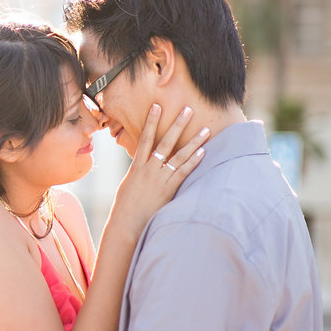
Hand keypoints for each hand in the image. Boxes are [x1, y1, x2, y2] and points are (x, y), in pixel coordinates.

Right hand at [110, 105, 208, 238]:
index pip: (145, 138)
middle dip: (177, 124)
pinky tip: (203, 151)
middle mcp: (149, 169)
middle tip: (188, 109)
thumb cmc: (126, 209)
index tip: (157, 106)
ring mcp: (159, 179)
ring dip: (193, 141)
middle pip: (165, 141)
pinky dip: (193, 161)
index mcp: (137, 167)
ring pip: (178, 155)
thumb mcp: (128, 187)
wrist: (126, 224)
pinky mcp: (168, 189)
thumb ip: (138, 175)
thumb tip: (144, 168)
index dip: (151, 121)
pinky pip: (183, 172)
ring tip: (205, 129)